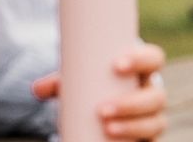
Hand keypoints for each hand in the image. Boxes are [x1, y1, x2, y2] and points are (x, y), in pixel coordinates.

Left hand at [30, 42, 169, 139]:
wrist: (108, 110)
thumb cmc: (95, 88)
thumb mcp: (81, 82)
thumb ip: (59, 84)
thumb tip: (36, 89)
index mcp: (143, 71)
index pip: (154, 58)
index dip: (141, 60)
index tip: (116, 66)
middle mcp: (153, 94)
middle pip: (155, 97)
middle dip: (131, 104)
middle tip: (101, 110)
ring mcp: (154, 117)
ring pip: (155, 123)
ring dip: (133, 126)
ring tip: (108, 129)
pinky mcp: (150, 138)